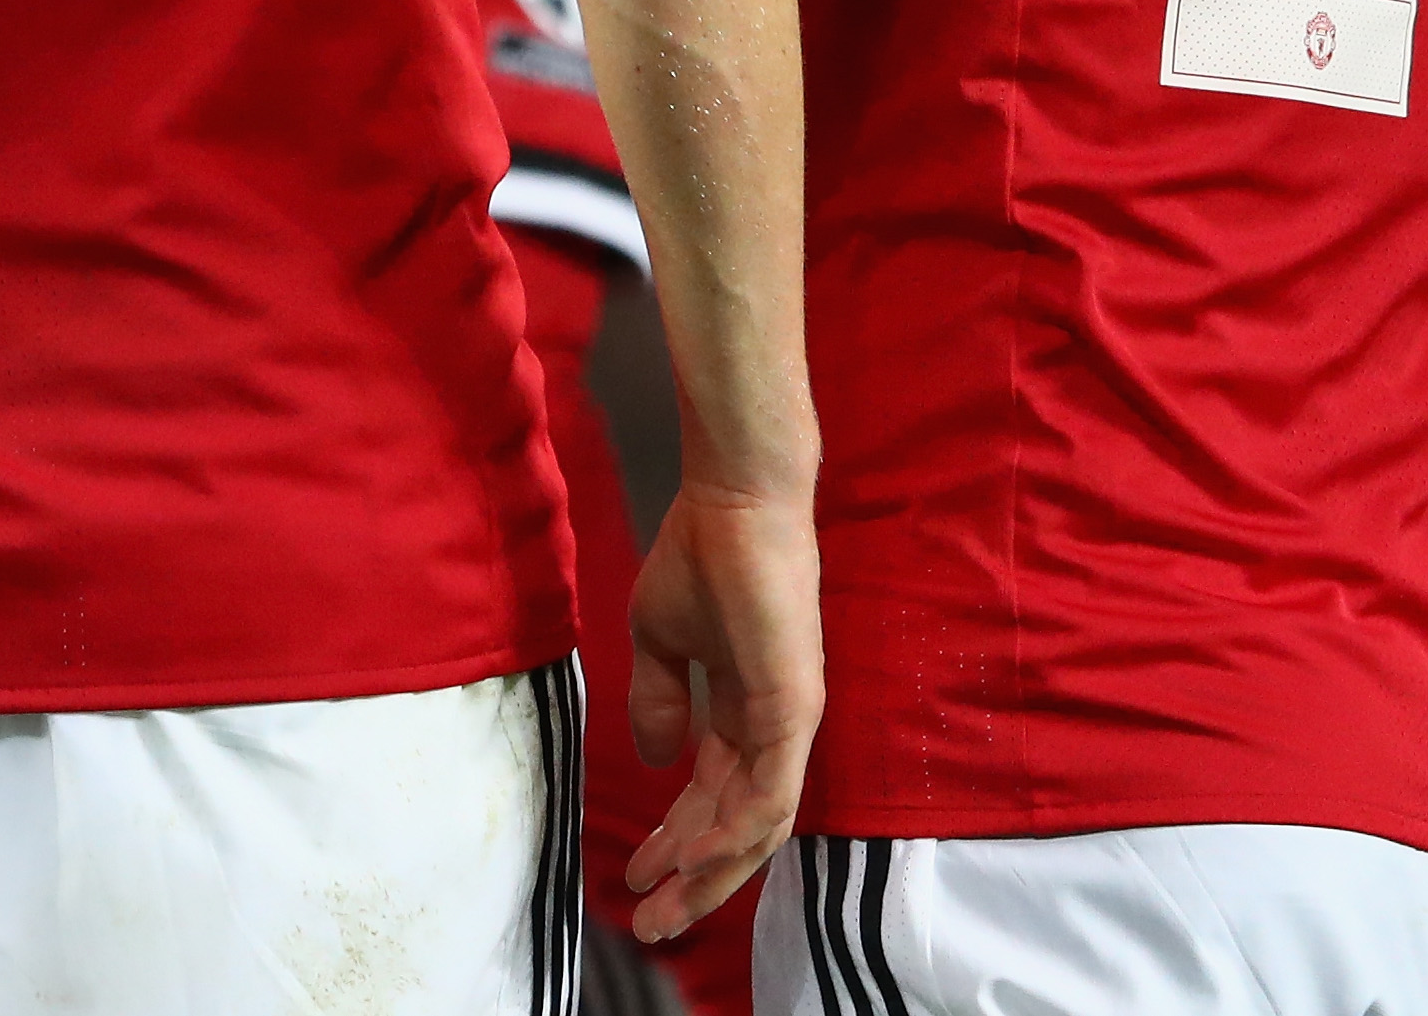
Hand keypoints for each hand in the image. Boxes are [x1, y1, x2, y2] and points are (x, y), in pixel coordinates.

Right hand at [618, 481, 823, 941]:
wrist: (730, 502)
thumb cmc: (700, 555)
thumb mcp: (660, 639)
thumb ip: (660, 701)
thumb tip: (658, 760)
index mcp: (741, 712)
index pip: (712, 798)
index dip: (673, 842)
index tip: (634, 876)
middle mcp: (773, 729)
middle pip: (736, 828)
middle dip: (692, 881)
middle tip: (652, 925)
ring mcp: (788, 723)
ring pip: (757, 826)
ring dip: (709, 872)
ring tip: (665, 906)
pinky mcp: (793, 709)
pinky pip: (769, 794)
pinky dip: (732, 833)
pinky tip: (691, 857)